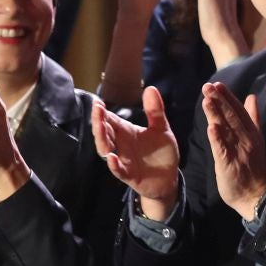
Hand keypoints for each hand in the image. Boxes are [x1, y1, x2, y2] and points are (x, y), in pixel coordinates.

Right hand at [92, 89, 180, 217]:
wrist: (168, 178)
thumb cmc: (161, 152)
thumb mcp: (161, 129)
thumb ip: (155, 111)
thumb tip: (151, 88)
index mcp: (126, 132)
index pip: (110, 120)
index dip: (102, 112)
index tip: (97, 102)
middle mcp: (120, 145)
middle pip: (104, 132)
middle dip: (99, 121)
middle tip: (97, 109)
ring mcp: (123, 160)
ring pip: (106, 149)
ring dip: (101, 139)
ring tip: (100, 127)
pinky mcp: (129, 175)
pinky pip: (118, 170)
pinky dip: (114, 165)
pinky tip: (112, 157)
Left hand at [202, 81, 265, 218]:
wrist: (257, 195)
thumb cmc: (254, 167)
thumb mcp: (256, 138)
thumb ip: (253, 117)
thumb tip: (252, 96)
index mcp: (251, 132)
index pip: (239, 111)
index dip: (228, 97)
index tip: (218, 84)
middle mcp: (246, 139)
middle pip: (231, 117)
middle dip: (220, 100)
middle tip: (208, 86)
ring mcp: (238, 151)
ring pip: (226, 130)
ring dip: (217, 114)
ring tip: (207, 100)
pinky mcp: (230, 164)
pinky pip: (223, 150)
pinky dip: (217, 139)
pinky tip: (211, 128)